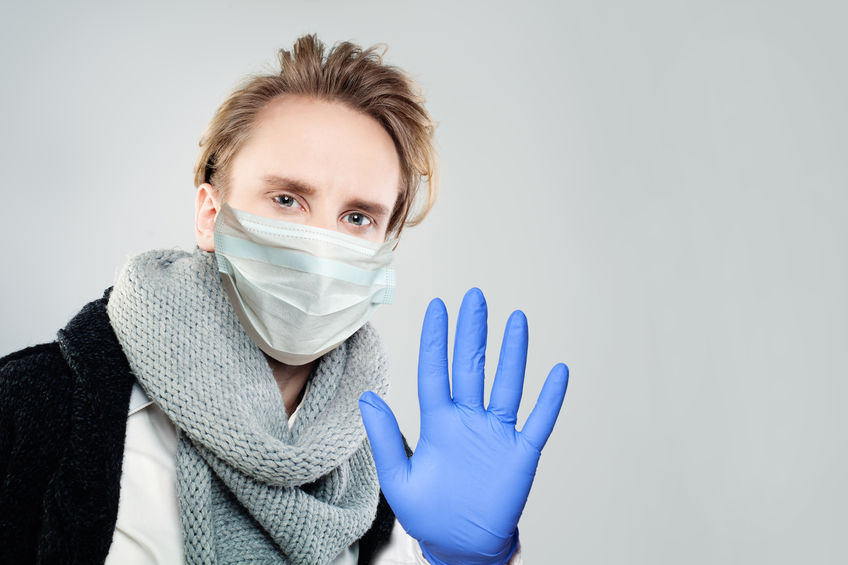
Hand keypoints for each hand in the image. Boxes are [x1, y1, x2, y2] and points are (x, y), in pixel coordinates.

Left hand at [359, 288, 568, 564]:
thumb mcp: (399, 479)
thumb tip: (367, 397)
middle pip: (472, 367)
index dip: (436, 340)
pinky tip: (557, 371)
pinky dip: (549, 398)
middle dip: (473, 332)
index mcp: (438, 423)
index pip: (436, 371)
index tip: (438, 306)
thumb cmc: (429, 515)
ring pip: (506, 384)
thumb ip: (385, 438)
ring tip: (516, 320)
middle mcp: (469, 420)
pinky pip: (538, 421)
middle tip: (475, 297)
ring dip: (512, 353)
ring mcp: (496, 434)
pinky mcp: (520, 454)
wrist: (462, 546)